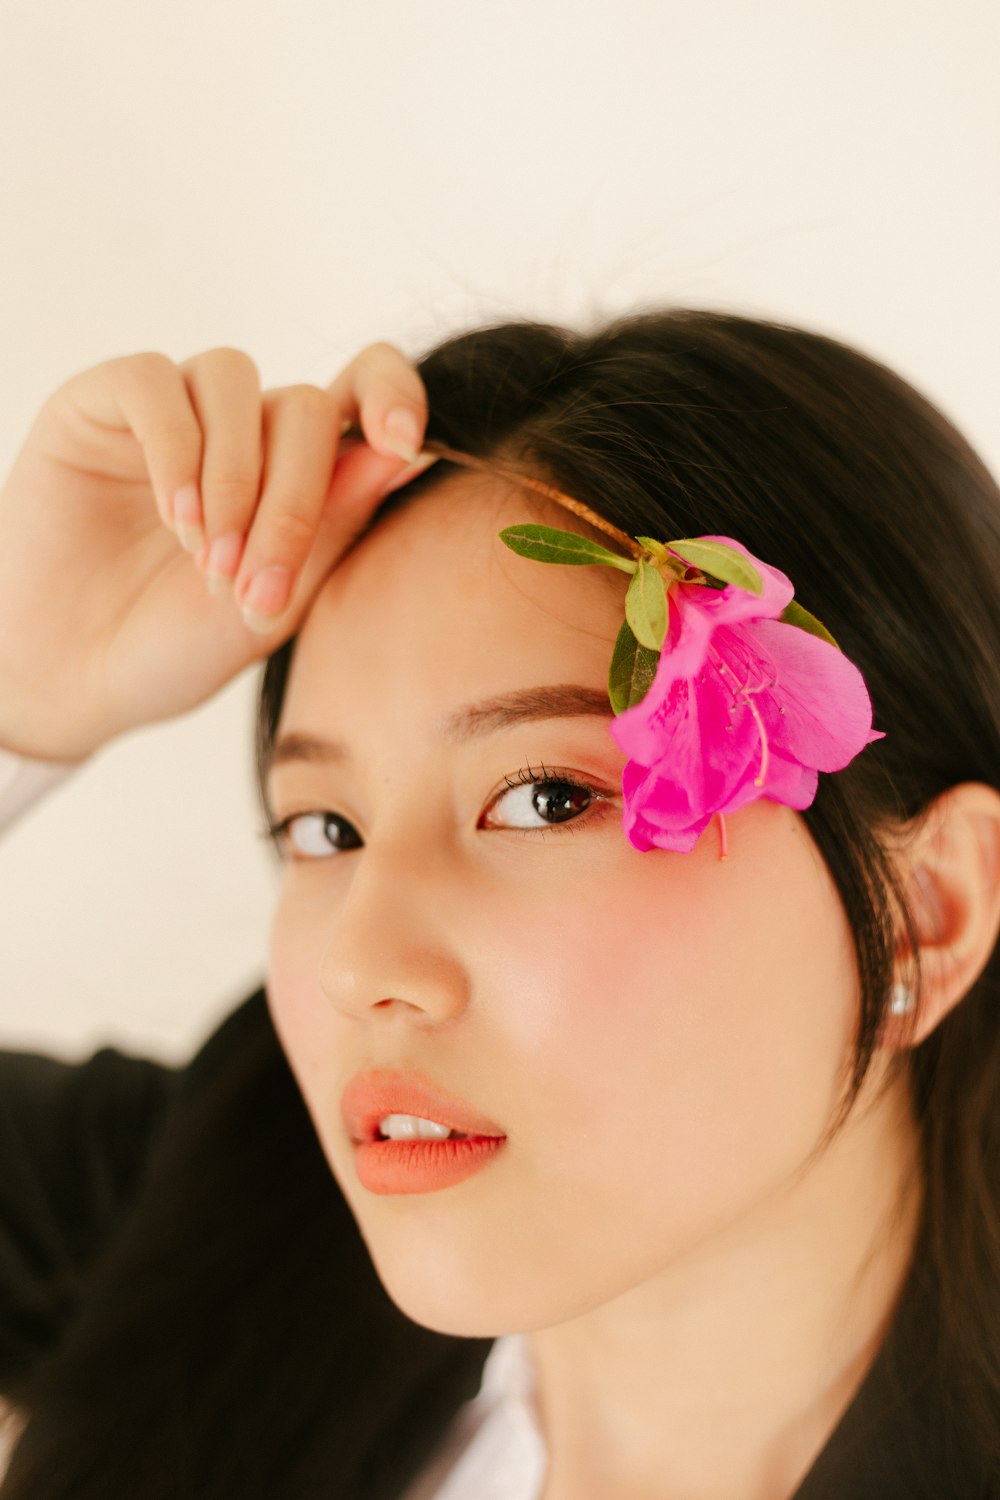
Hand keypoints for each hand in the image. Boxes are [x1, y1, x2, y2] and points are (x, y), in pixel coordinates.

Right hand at [0, 342, 429, 761]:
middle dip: (292, 499)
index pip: (362, 391)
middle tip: (255, 583)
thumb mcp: (274, 602)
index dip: (393, 394)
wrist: (74, 677)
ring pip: (233, 377)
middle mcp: (241, 427)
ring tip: (207, 561)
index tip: (405, 443)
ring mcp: (174, 409)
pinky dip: (176, 451)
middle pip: (302, 404)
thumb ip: (334, 526)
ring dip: (233, 478)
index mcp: (299, 469)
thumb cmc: (178, 646)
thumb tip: (403, 454)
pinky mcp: (102, 403)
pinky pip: (154, 383)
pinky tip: (175, 520)